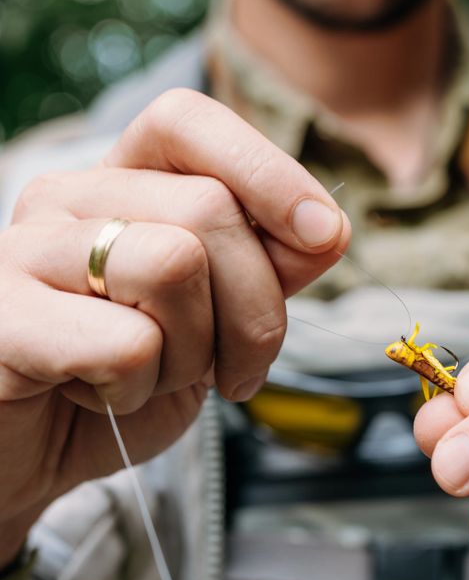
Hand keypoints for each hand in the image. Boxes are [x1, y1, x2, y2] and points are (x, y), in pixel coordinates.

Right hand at [0, 89, 348, 562]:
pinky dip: (140, 387)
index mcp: (116, 179)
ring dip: (195, 352)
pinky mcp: (2, 320)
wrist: (29, 459)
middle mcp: (64, 197)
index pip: (187, 119)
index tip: (324, 235)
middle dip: (255, 308)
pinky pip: (125, 341)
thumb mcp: (215, 318)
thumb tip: (326, 229)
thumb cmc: (122, 379)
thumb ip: (268, 264)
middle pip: (209, 208)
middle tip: (235, 368)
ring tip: (156, 377)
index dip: (267, 170)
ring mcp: (23, 251)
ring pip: (173, 263)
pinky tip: (101, 394)